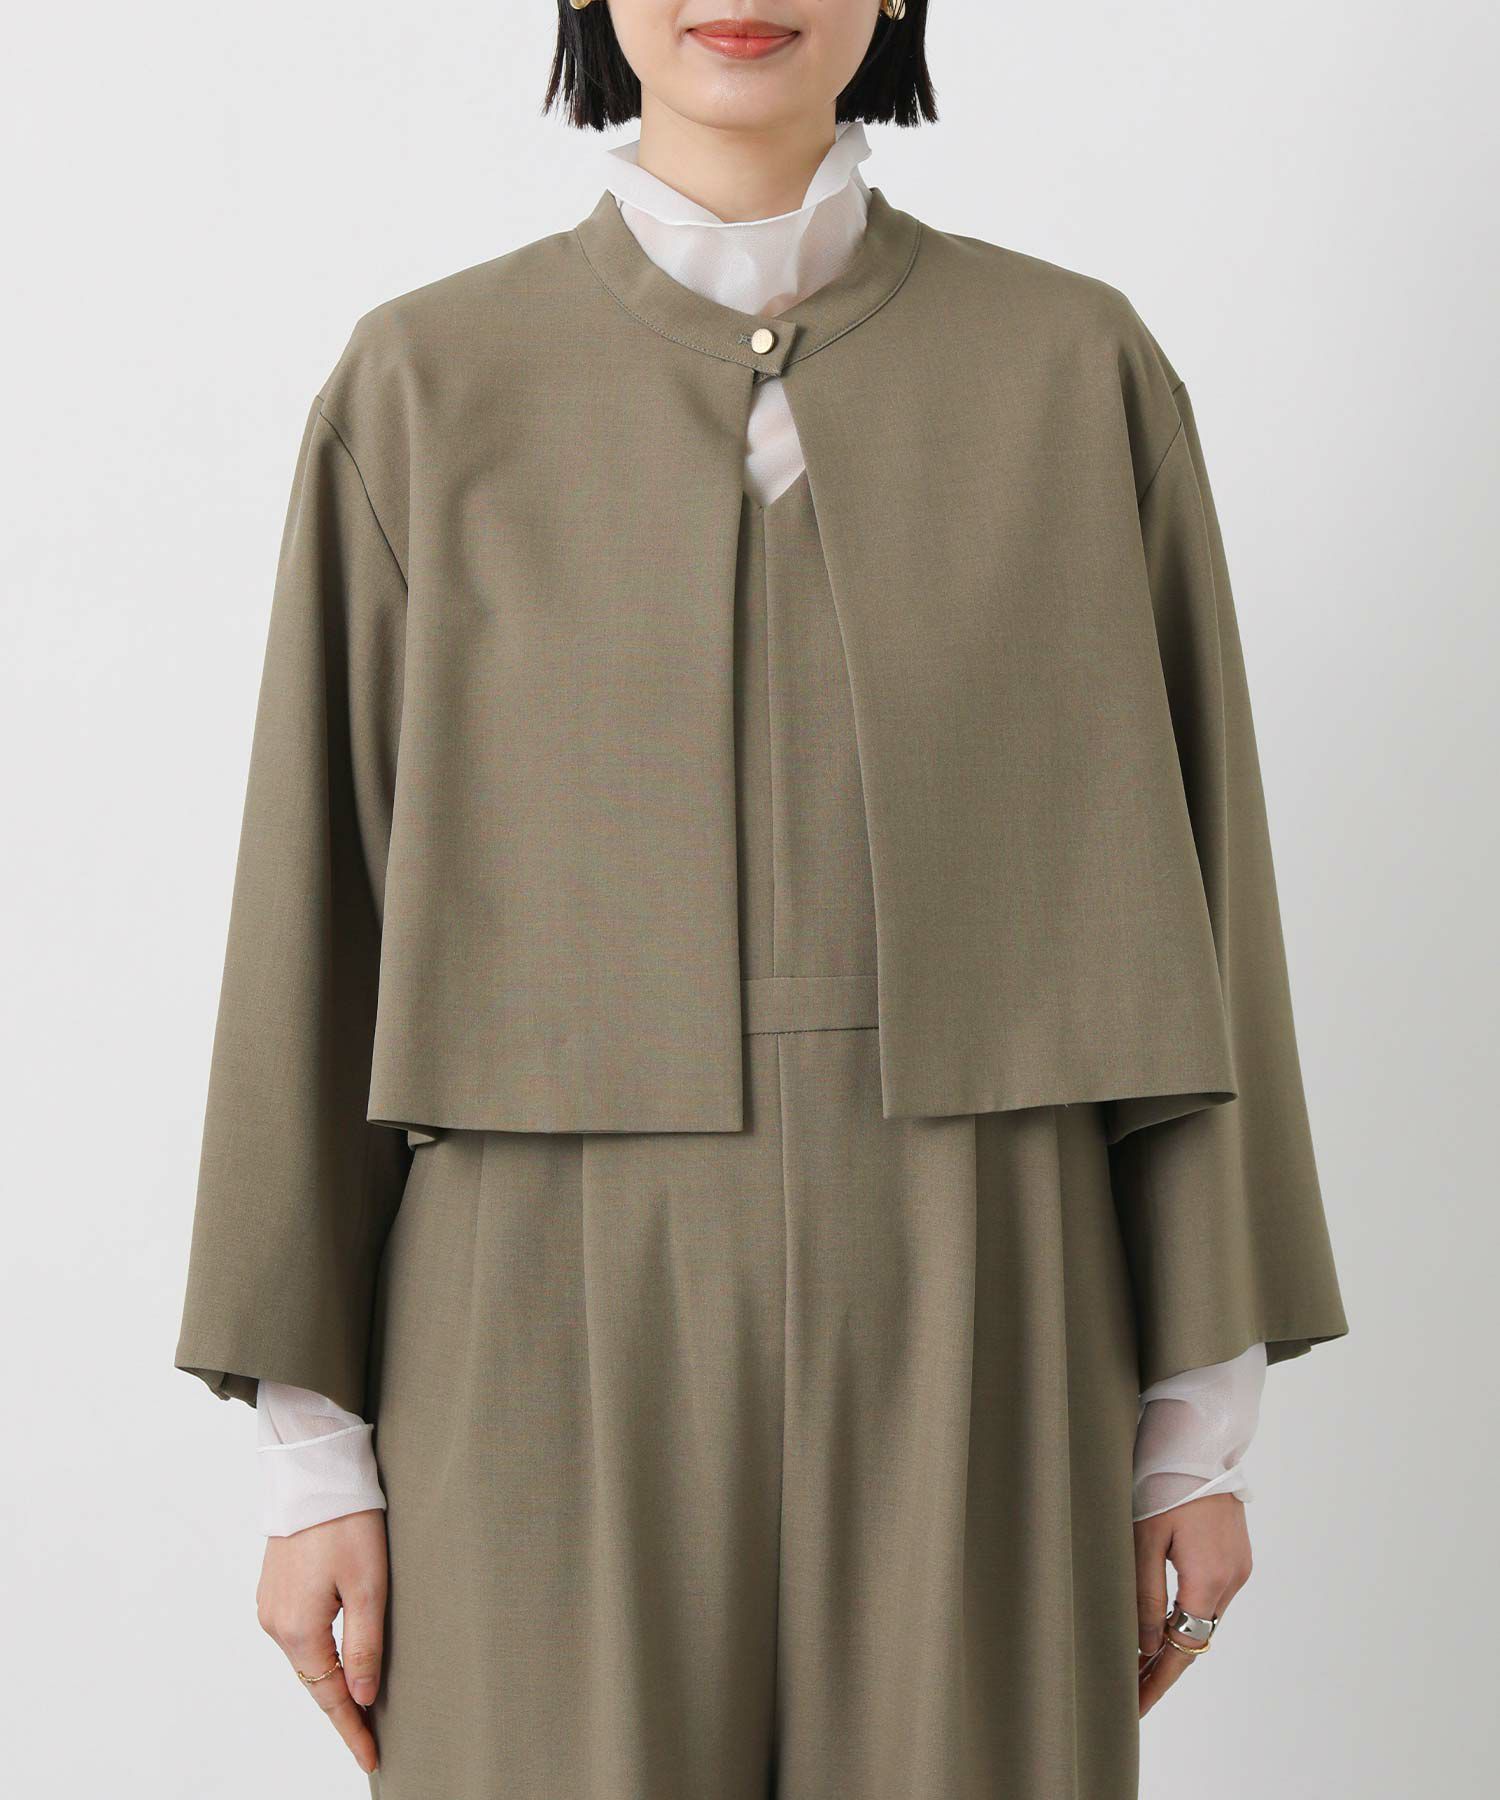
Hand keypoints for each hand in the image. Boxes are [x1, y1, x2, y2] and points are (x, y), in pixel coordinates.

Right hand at [256, 1509, 388, 1774]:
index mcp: (299, 1629)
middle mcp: (276, 1623)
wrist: (314, 1472)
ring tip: (360, 1706)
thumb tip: (363, 1695)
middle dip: (343, 1710)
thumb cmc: (346, 1521)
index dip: (352, 1729)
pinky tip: (337, 1661)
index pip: (330, 1696)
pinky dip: (320, 1654)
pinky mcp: (275, 1587)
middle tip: (371, 1739)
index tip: (372, 1758)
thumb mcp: (368, 1584)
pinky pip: (299, 1635)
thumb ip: (365, 1644)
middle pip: (315, 1681)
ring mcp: (271, 1605)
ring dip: (331, 1681)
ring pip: (306, 1659)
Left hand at [1135, 1494, 1250, 1717]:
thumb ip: (1145, 1595)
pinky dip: (1188, 1614)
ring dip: (1175, 1641)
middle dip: (1162, 1667)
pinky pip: (1211, 1596)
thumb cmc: (1164, 1482)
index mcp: (1208, 1579)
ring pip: (1204, 1618)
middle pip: (1195, 1639)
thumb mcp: (1144, 1538)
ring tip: (1140, 1663)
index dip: (1157, 1680)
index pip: (1182, 1649)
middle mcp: (1231, 1579)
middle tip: (1131, 1693)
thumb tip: (1145, 1646)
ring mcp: (1238, 1566)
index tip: (1135, 1707)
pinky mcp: (1236, 1553)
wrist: (1199, 1441)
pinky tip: (1165, 1622)